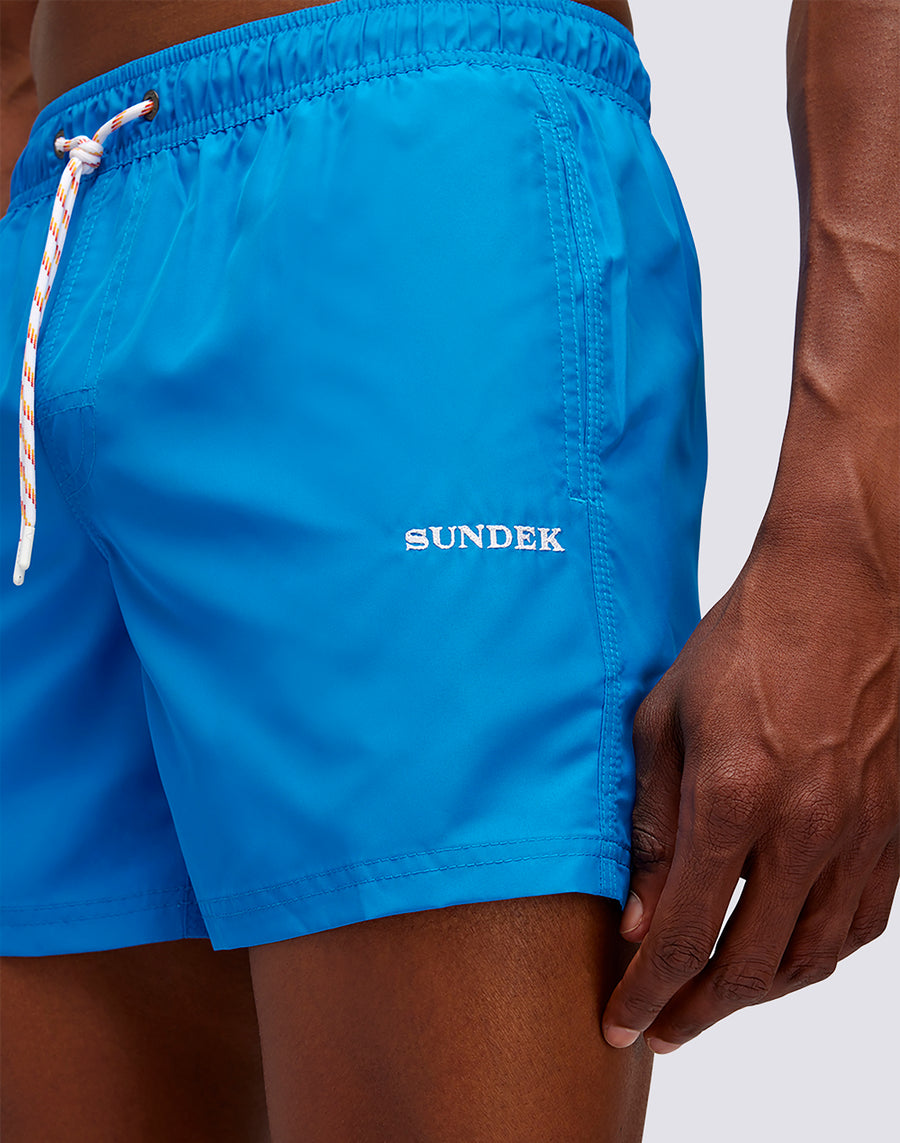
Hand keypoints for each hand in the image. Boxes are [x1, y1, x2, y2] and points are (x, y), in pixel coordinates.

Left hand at [602, 524, 898, 1051]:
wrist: (841, 590)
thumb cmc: (741, 643)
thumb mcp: (663, 721)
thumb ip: (650, 827)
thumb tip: (639, 918)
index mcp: (734, 799)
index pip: (684, 935)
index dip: (647, 994)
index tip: (619, 1023)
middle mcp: (807, 831)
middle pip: (750, 967)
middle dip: (697, 1011)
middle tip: (662, 1028)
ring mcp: (861, 834)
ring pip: (811, 959)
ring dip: (756, 994)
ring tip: (712, 1000)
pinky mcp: (894, 828)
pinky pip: (860, 925)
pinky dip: (815, 957)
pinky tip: (782, 957)